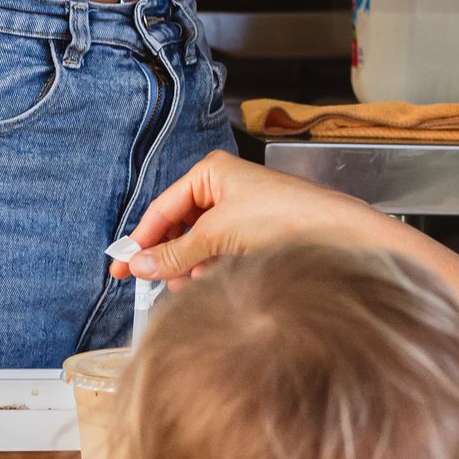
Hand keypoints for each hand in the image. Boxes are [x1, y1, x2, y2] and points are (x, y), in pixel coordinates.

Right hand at [114, 147, 390, 287]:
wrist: (336, 234)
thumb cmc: (283, 217)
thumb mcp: (216, 236)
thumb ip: (174, 254)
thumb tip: (139, 265)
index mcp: (211, 173)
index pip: (163, 208)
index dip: (141, 239)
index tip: (122, 266)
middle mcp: (225, 188)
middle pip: (180, 227)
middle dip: (168, 256)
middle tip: (151, 282)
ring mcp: (242, 212)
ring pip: (200, 244)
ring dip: (191, 266)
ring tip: (187, 284)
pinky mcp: (257, 234)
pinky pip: (221, 252)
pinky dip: (212, 268)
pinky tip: (212, 281)